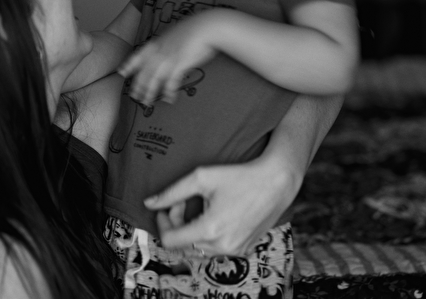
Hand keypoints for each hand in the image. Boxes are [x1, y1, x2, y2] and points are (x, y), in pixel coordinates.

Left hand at [118, 14, 215, 104]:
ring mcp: (168, 58)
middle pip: (144, 71)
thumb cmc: (196, 27)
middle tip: (134, 96)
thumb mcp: (176, 32)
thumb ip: (169, 41)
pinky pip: (171, 82)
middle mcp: (159, 51)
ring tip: (146, 102)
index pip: (138, 55)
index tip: (122, 73)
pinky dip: (169, 92)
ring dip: (149, 92)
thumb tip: (169, 46)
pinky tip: (169, 99)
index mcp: (157, 42)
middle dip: (138, 86)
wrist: (208, 26)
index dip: (129, 65)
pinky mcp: (179, 64)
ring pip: (153, 79)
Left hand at [143, 156, 300, 256]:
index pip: (170, 241)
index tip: (165, 207)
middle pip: (183, 245)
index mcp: (210, 229)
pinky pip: (215, 249)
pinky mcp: (244, 249)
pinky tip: (213, 215)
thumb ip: (172, 192)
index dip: (162, 223)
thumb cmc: (239, 176)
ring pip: (198, 248)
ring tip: (198, 207)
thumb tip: (149, 203)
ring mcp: (235, 250)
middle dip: (176, 224)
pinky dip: (207, 235)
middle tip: (182, 202)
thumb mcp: (201, 178)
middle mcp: (223, 245)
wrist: (276, 182)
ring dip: (191, 230)